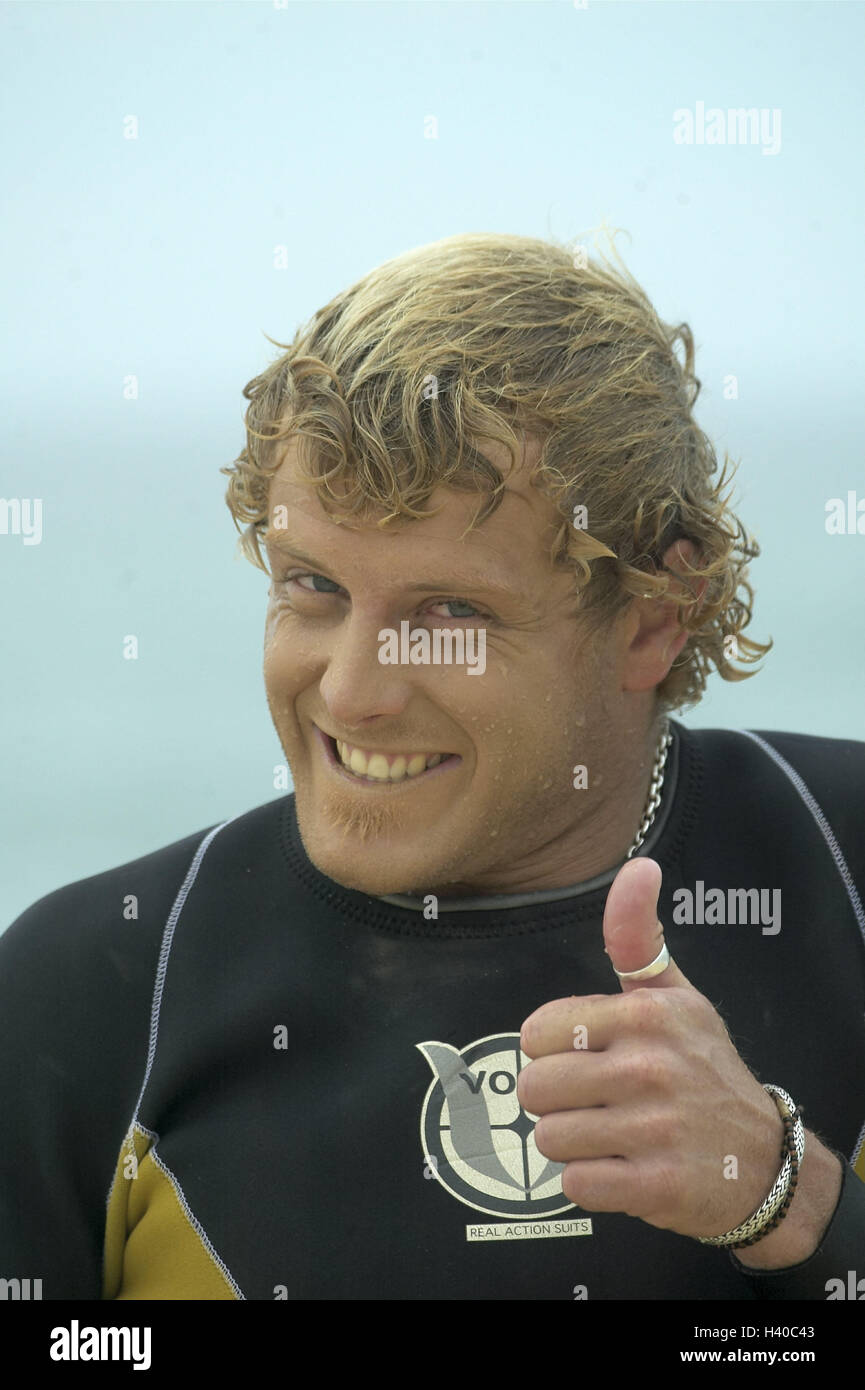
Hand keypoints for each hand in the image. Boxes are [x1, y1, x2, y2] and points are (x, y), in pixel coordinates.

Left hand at [517, 857, 799, 1242]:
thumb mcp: (676, 997)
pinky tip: (623, 1167)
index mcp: (646, 1015)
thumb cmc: (704, 1069)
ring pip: (549, 1138)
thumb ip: (637, 937)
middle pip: (534, 1088)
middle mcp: (650, 1067)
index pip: (537, 1032)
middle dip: (556, 1102)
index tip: (585, 1057)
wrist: (764, 1161)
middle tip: (597, 1103)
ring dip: (572, 1144)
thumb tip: (639, 866)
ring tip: (611, 1134)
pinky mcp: (655, 1186)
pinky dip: (590, 1182)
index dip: (551, 1051)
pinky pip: (574, 1184)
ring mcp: (654, 1129)